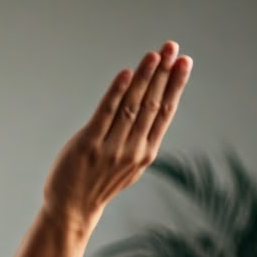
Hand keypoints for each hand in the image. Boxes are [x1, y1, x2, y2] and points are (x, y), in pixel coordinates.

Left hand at [44, 41, 192, 229]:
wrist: (71, 210)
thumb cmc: (98, 182)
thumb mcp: (128, 164)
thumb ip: (140, 138)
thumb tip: (153, 107)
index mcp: (146, 152)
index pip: (165, 112)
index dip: (175, 84)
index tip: (184, 61)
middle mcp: (132, 150)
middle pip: (152, 104)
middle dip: (163, 73)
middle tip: (171, 47)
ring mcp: (110, 148)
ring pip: (133, 106)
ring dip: (144, 77)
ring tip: (153, 55)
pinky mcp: (88, 146)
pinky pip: (105, 115)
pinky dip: (116, 93)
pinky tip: (125, 74)